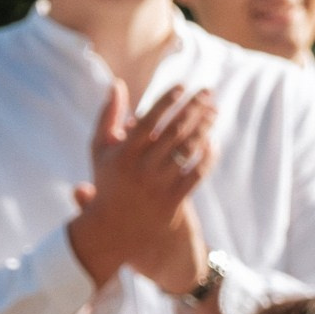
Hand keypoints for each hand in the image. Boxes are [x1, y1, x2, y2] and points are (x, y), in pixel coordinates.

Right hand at [67, 82, 217, 294]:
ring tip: (214, 111)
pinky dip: (208, 157)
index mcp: (124, 153)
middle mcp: (142, 169)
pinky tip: (213, 142)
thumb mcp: (100, 148)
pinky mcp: (174, 202)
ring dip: (204, 128)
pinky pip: (197, 175)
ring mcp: (159, 186)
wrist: (112, 230)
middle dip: (194, 108)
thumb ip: (108, 115)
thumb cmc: (108, 181)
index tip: (183, 86)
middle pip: (174, 132)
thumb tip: (117, 83)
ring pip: (188, 151)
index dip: (167, 100)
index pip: (149, 120)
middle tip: (208, 92)